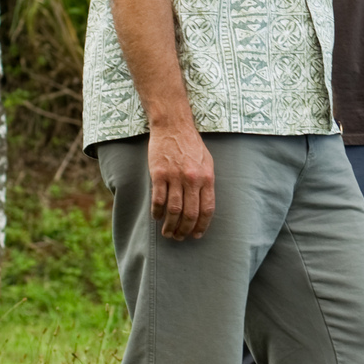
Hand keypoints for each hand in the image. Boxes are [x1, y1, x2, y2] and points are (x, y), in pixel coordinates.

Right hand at [147, 121, 215, 239]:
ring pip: (174, 210)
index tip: (196, 235)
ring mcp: (175, 177)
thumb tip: (204, 207)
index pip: (207, 209)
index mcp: (207, 177)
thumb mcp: (207, 162)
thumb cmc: (191, 145)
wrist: (173, 126)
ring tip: (167, 233)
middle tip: (179, 237)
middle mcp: (192, 179)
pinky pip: (158, 199)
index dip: (202, 225)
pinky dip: (157, 212)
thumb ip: (206, 183)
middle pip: (190, 214)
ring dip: (170, 226)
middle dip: (184, 230)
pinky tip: (156, 217)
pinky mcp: (159, 174)